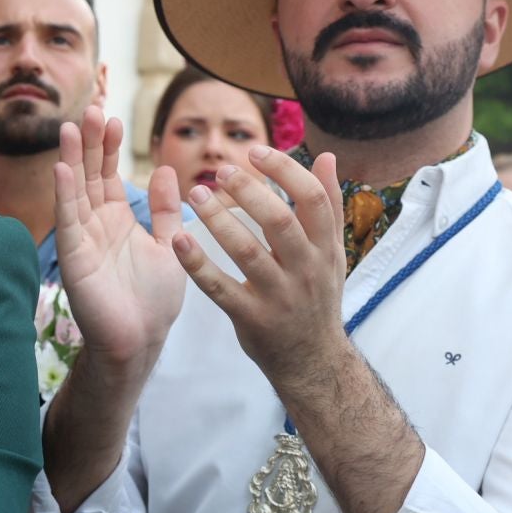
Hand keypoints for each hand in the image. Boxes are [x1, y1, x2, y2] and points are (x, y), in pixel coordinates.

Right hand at [51, 106, 186, 365]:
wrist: (141, 340)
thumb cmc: (154, 300)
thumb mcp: (170, 244)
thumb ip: (166, 209)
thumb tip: (165, 169)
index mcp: (117, 219)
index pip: (107, 174)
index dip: (108, 146)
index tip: (112, 118)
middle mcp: (95, 224)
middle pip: (88, 174)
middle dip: (89, 143)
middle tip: (90, 109)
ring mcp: (82, 238)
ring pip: (74, 190)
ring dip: (71, 158)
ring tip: (70, 127)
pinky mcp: (74, 256)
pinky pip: (68, 220)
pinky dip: (64, 194)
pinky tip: (62, 168)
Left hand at [172, 145, 346, 384]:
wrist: (313, 361)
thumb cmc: (318, 297)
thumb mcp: (332, 253)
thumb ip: (328, 205)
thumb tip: (326, 156)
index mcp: (326, 248)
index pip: (312, 199)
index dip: (284, 170)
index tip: (254, 151)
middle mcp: (306, 269)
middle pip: (279, 221)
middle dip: (249, 191)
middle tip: (220, 170)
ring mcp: (278, 296)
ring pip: (248, 252)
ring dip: (219, 220)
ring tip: (195, 194)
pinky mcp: (251, 318)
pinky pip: (220, 288)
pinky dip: (198, 265)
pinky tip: (179, 240)